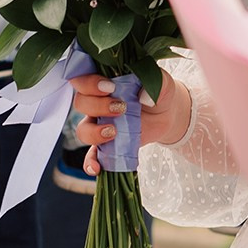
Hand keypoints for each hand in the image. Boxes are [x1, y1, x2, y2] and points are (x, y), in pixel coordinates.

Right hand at [72, 72, 191, 173]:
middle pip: (81, 102)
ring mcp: (100, 124)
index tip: (110, 87)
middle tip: (121, 108)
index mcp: (105, 82)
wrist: (167, 114)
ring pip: (83, 129)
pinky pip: (92, 156)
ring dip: (94, 132)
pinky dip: (91, 162)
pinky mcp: (107, 144)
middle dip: (97, 106)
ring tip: (114, 132)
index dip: (89, 83)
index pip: (82, 79)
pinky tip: (97, 168)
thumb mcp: (163, 82)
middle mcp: (97, 102)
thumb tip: (143, 96)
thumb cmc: (159, 92)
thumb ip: (156, 81)